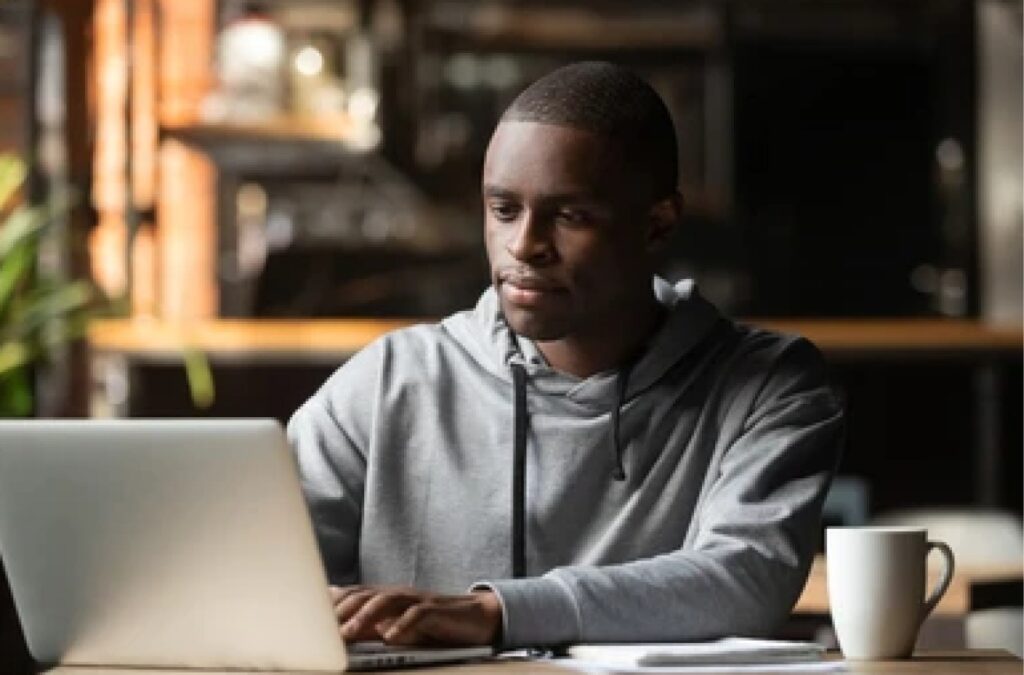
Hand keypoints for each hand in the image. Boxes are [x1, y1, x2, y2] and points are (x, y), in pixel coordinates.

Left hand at [329, 585, 501, 646]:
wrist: (476, 617)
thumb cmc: (432, 624)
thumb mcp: (396, 625)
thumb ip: (369, 623)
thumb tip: (336, 625)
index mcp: (385, 598)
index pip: (351, 595)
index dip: (329, 605)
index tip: (306, 618)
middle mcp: (398, 595)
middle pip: (364, 596)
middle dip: (340, 612)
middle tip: (321, 632)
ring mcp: (417, 600)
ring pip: (386, 601)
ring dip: (364, 617)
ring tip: (349, 635)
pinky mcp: (437, 610)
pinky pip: (418, 614)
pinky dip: (403, 625)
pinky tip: (391, 637)